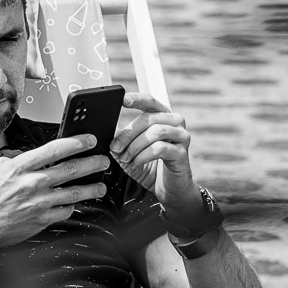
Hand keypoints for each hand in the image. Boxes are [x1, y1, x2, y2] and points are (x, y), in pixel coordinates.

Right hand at [0, 135, 109, 250]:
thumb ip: (17, 157)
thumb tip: (32, 153)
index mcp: (21, 166)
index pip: (56, 149)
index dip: (77, 142)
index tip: (90, 140)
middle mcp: (33, 183)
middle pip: (71, 169)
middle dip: (93, 163)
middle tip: (104, 161)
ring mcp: (39, 202)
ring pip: (75, 193)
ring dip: (92, 188)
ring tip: (101, 185)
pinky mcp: (42, 220)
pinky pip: (65, 211)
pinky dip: (72, 206)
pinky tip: (76, 203)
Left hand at [109, 93, 201, 217]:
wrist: (167, 189)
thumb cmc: (148, 166)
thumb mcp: (130, 149)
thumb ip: (121, 137)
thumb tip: (105, 129)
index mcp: (162, 116)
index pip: (149, 101)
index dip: (136, 99)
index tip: (121, 100)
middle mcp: (175, 122)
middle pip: (148, 119)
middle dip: (127, 133)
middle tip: (115, 147)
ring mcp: (181, 136)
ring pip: (155, 132)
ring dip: (135, 146)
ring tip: (125, 158)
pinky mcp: (182, 153)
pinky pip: (160, 148)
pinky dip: (143, 156)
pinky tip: (136, 163)